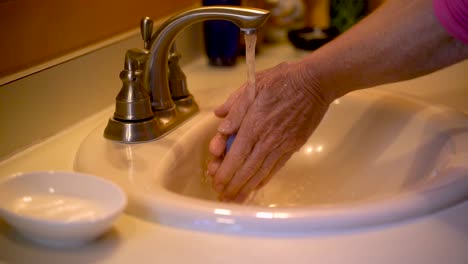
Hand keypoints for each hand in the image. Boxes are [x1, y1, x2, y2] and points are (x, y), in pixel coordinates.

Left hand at [207, 61, 330, 201]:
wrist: (314, 83)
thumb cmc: (282, 80)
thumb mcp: (253, 85)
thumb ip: (235, 106)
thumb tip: (219, 120)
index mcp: (253, 124)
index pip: (235, 154)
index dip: (225, 172)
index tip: (216, 182)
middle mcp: (267, 139)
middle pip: (247, 169)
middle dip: (233, 185)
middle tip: (223, 197)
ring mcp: (281, 145)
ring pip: (261, 172)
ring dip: (247, 188)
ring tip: (236, 200)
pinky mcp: (292, 146)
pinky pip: (276, 167)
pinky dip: (265, 179)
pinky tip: (256, 187)